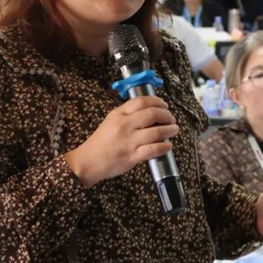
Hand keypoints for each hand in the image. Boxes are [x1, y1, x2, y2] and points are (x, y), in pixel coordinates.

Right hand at [64, 96, 178, 187]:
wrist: (88, 161)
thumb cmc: (101, 141)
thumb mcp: (111, 121)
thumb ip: (127, 114)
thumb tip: (150, 111)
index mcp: (119, 114)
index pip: (142, 101)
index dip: (158, 101)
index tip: (165, 105)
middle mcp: (124, 125)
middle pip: (152, 114)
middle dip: (167, 115)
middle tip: (172, 119)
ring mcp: (129, 141)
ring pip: (156, 132)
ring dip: (169, 130)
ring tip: (174, 130)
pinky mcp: (132, 156)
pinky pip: (153, 150)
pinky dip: (164, 147)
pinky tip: (168, 146)